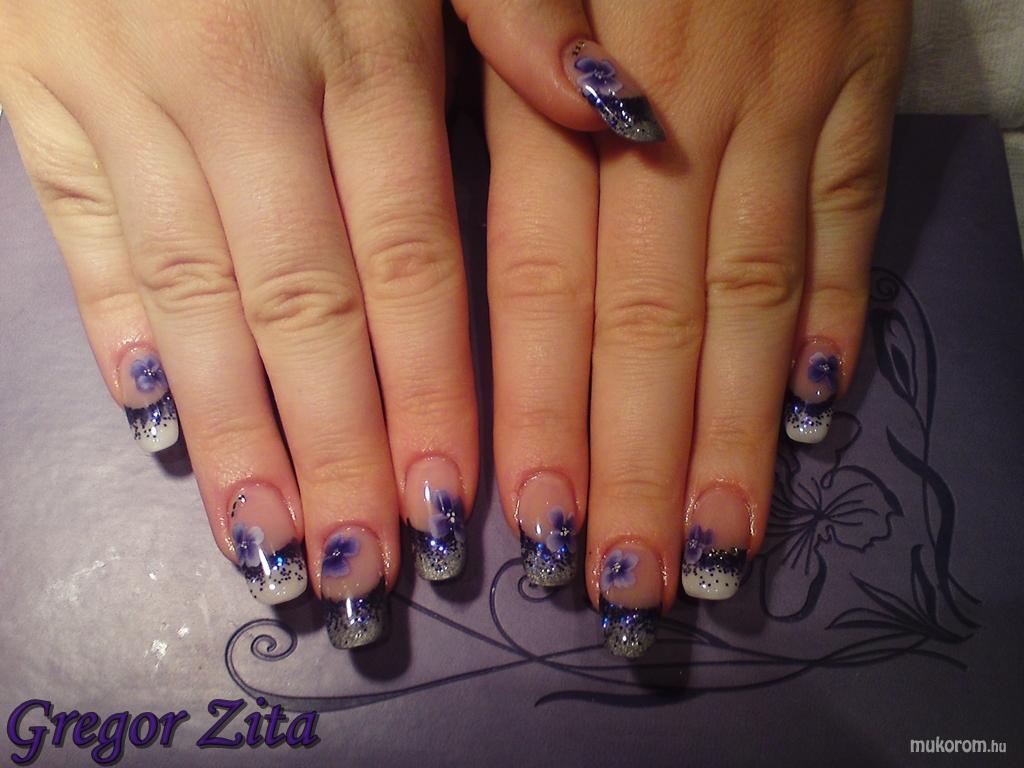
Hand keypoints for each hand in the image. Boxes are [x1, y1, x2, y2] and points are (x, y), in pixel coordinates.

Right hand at [0, 0, 479, 646]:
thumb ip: (519, 7)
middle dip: (340, 449)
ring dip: (236, 434)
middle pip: (304, 308)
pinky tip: (157, 428)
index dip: (433, 391)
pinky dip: (120, 334)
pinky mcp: (36, 92)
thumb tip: (617, 117)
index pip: (411, 262)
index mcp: (361, 42)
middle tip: (367, 569)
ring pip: (193, 297)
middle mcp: (241, 86)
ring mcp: (122, 91)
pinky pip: (83, 234)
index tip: (452, 504)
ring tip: (273, 547)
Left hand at [456, 0, 909, 655]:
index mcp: (568, 83)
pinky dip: (835, 316)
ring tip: (719, 547)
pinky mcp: (865, 75)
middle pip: (651, 323)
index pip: (547, 286)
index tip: (526, 525)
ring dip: (734, 433)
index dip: (539, 411)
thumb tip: (561, 142)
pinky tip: (816, 414)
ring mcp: (788, 98)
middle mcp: (681, 110)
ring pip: (753, 297)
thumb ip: (504, 39)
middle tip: (624, 589)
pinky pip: (849, 217)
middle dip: (634, 464)